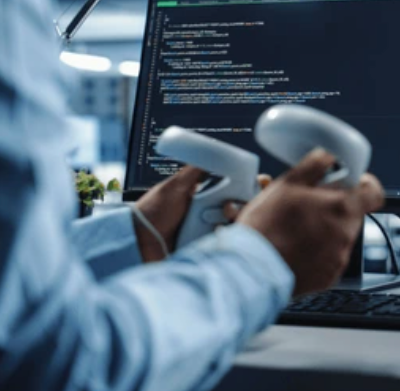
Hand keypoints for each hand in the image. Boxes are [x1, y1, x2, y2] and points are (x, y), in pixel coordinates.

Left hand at [134, 168, 271, 262]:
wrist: (137, 242)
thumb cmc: (152, 213)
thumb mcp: (174, 186)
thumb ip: (195, 170)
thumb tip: (214, 151)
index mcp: (206, 195)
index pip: (238, 188)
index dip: (252, 185)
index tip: (261, 181)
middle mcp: (212, 213)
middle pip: (245, 205)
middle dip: (248, 201)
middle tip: (233, 202)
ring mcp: (211, 232)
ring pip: (241, 223)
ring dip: (238, 216)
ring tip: (225, 215)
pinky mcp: (209, 248)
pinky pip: (230, 241)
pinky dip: (230, 235)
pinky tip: (220, 231)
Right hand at [235, 149, 384, 296]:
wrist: (251, 269)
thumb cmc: (267, 227)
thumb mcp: (288, 183)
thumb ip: (315, 165)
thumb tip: (328, 156)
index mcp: (342, 208)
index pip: (374, 193)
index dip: (364, 184)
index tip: (351, 182)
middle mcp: (346, 234)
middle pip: (352, 213)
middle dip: (334, 207)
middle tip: (308, 205)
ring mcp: (338, 258)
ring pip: (339, 235)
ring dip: (324, 228)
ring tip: (296, 228)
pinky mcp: (328, 277)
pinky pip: (329, 257)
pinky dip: (317, 251)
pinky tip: (295, 247)